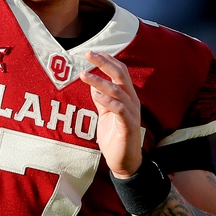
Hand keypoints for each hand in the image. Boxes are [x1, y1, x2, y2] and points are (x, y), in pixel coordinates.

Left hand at [80, 51, 141, 177]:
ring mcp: (132, 113)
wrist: (124, 162)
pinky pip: (119, 109)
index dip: (107, 60)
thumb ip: (101, 100)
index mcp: (127, 97)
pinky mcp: (129, 126)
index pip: (120, 72)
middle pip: (121, 75)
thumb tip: (93, 85)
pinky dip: (107, 100)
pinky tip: (95, 95)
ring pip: (117, 91)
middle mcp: (132, 101)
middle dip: (104, 63)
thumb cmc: (115, 137)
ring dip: (99, 81)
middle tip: (88, 54)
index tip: (92, 53)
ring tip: (84, 75)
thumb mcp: (105, 115)